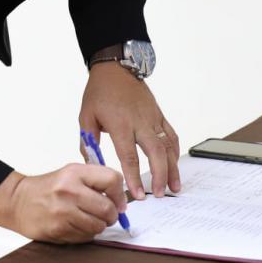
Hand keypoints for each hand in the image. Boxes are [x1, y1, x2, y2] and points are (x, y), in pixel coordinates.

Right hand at [0, 166, 125, 243]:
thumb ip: (96, 181)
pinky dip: (85, 234)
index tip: (119, 202)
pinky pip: (85, 237)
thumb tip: (122, 200)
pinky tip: (75, 226)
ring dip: (98, 226)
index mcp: (75, 173)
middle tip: (106, 215)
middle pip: (108, 209)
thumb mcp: (71, 174)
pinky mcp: (58, 230)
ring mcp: (63, 212)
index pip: (112, 180)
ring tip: (87, 219)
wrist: (18, 201)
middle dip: (111, 215)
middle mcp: (69, 191)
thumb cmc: (48, 188)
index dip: (120, 194)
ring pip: (98, 227)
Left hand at [79, 62, 180, 198]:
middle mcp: (140, 122)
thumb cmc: (100, 91)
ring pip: (168, 146)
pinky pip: (171, 135)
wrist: (116, 67)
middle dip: (160, 176)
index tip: (136, 194)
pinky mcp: (159, 116)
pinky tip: (175, 165)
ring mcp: (152, 118)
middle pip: (155, 153)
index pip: (129, 156)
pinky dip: (175, 151)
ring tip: (174, 188)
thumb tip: (91, 165)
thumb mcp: (86, 116)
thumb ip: (89, 142)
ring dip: (173, 168)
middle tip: (160, 194)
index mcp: (120, 124)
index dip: (134, 177)